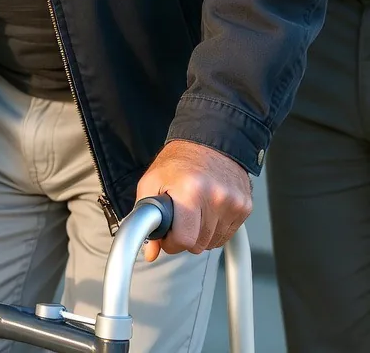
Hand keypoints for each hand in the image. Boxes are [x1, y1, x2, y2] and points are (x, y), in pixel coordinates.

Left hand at [135, 140, 251, 261]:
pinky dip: (215, 228)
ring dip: (201, 233)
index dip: (171, 241)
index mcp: (190, 191)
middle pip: (199, 244)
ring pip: (213, 243)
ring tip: (195, 209)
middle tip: (180, 216)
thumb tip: (151, 252)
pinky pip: (226, 235)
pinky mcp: (245, 206)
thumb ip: (146, 219)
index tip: (168, 231)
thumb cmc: (179, 161)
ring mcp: (234, 203)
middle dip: (186, 236)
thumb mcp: (152, 182)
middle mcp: (216, 197)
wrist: (210, 140)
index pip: (184, 240)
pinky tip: (209, 209)